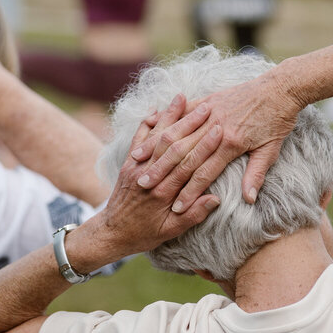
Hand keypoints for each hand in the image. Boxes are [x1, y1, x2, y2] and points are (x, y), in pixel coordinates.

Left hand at [73, 117, 220, 264]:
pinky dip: (147, 124)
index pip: (189, 164)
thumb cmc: (144, 235)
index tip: (220, 130)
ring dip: (169, 116)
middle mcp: (149, 175)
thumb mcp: (171, 232)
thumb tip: (215, 199)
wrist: (111, 233)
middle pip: (173, 144)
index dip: (205, 146)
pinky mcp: (128, 163)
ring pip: (155, 136)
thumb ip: (193, 215)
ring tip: (183, 98)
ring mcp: (136, 167)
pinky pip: (138, 139)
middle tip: (208, 106)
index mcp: (164, 192)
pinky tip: (156, 109)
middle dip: (190, 124)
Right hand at [127, 76, 304, 212]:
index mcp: (231, 144)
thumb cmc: (278, 120)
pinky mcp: (210, 99)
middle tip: (144, 187)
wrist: (281, 87)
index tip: (175, 208)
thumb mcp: (271, 150)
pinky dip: (167, 120)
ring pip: (178, 133)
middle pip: (184, 155)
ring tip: (138, 160)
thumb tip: (248, 199)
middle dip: (163, 173)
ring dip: (157, 148)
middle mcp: (217, 127)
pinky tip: (150, 126)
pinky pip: (184, 110)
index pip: (205, 174)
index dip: (190, 193)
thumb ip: (256, 174)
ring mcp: (212, 111)